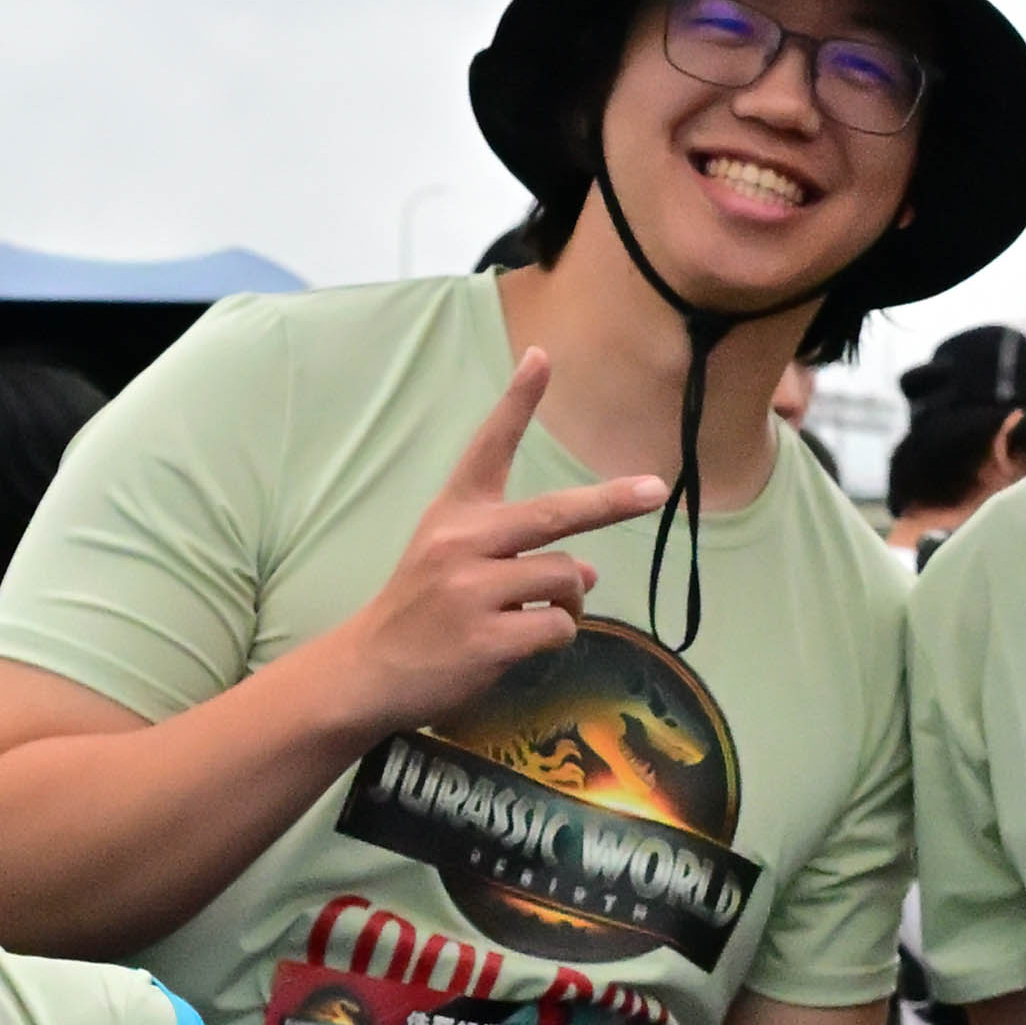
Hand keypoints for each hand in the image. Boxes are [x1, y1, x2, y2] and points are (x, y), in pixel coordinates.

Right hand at [308, 354, 664, 734]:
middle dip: (610, 500)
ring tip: (535, 612)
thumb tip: (589, 571)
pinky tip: (520, 644)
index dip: (517, 401)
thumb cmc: (423, 607)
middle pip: (553, 513)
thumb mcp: (452, 556)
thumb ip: (518, 550)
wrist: (369, 669)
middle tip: (655, 489)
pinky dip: (555, 635)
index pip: (489, 447)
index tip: (541, 356)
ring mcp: (472, 590)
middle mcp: (462, 542)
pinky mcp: (486, 638)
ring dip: (570, 599)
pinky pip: (557, 626)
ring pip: (565, 578)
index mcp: (455, 512)